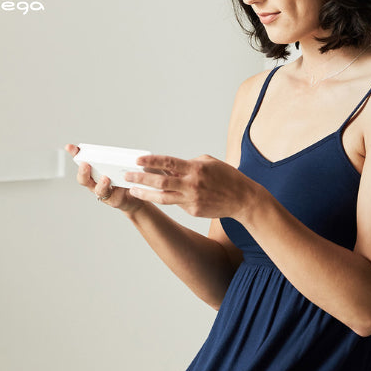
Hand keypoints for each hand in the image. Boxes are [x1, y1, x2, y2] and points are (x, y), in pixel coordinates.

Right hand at [65, 144, 144, 213]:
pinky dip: (119, 191)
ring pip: (99, 190)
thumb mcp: (121, 164)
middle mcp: (95, 183)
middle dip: (83, 172)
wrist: (135, 196)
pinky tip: (123, 186)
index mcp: (94, 171)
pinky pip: (115, 197)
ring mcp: (104, 193)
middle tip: (85, 164)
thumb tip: (119, 150)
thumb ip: (117, 157)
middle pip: (84, 179)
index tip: (69, 147)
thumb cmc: (124, 178)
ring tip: (105, 178)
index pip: (81, 161)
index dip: (74, 154)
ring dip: (101, 184)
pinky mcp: (115, 201)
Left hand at [124, 154, 260, 219]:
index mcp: (196, 169)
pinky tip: (158, 195)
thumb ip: (188, 164)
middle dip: (141, 178)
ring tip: (133, 190)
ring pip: (163, 197)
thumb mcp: (208, 163)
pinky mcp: (193, 211)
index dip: (151, 161)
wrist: (243, 199)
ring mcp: (192, 199)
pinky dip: (167, 198)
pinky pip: (176, 203)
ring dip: (145, 193)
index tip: (138, 160)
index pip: (168, 162)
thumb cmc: (226, 177)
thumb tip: (169, 166)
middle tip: (127, 176)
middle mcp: (192, 184)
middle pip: (161, 181)